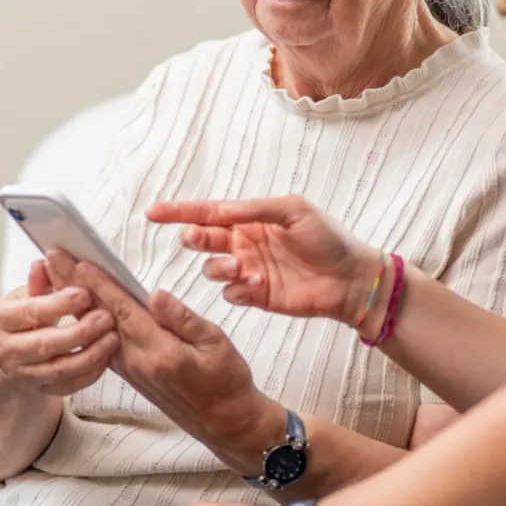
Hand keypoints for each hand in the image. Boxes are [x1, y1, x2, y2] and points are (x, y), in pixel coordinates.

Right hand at [0, 260, 118, 396]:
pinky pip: (68, 386)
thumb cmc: (21, 315)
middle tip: (105, 317)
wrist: (11, 347)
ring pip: (59, 369)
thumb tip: (45, 263)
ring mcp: (20, 374)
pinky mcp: (38, 389)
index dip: (59, 304)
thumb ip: (39, 281)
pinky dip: (90, 373)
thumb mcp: (25, 293)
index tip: (84, 294)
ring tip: (112, 337)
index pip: (30, 312)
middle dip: (79, 332)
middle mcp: (2, 350)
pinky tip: (106, 357)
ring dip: (90, 354)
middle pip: (44, 344)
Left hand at [46, 253, 284, 475]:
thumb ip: (183, 319)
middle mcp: (136, 363)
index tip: (79, 262)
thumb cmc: (226, 381)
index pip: (122, 312)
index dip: (99, 285)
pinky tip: (75, 303)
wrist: (224, 422)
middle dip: (72, 285)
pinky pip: (100, 340)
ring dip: (73, 299)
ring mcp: (130, 369)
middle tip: (51, 257)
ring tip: (54, 272)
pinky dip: (85, 318)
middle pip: (97, 317)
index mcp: (159, 352)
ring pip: (94, 328)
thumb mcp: (215, 343)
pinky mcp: (129, 373)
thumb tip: (157, 295)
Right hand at [147, 195, 381, 325]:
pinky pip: (231, 294)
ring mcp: (248, 270)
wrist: (352, 279)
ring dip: (220, 267)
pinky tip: (258, 285)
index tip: (153, 213)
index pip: (208, 213)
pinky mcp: (256, 296)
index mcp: (250, 219)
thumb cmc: (328, 238)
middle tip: (198, 238)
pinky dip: (238, 289)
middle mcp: (244, 243)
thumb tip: (217, 210)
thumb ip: (253, 209)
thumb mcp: (292, 211)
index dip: (179, 212)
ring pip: (213, 269)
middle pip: (204, 240)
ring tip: (241, 267)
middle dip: (196, 238)